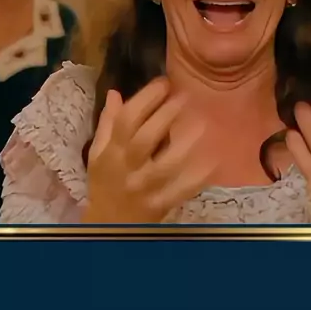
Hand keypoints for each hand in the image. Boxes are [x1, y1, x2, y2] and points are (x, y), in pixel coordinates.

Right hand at [84, 78, 213, 223]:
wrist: (108, 226)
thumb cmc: (105, 184)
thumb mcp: (98, 154)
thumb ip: (107, 124)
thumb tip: (115, 92)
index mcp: (111, 152)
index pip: (126, 120)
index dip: (146, 98)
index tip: (164, 83)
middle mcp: (127, 168)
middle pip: (145, 139)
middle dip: (166, 114)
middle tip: (185, 96)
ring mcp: (145, 188)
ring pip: (166, 164)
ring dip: (185, 143)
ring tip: (202, 124)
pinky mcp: (161, 205)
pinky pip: (181, 190)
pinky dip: (198, 176)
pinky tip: (212, 160)